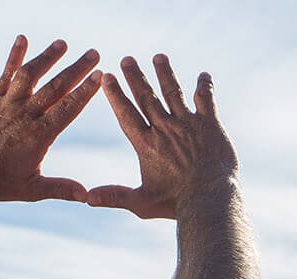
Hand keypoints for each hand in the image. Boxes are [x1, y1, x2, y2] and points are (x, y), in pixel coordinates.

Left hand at [0, 36, 102, 203]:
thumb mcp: (31, 190)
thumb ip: (60, 189)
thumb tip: (87, 195)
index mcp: (38, 136)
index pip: (67, 109)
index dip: (84, 91)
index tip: (99, 76)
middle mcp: (24, 115)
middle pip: (55, 87)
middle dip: (76, 69)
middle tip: (94, 54)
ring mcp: (8, 105)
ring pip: (31, 76)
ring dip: (47, 58)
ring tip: (63, 44)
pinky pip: (5, 75)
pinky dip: (14, 56)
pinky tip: (22, 39)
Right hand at [90, 54, 237, 219]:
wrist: (210, 200)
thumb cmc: (176, 204)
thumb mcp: (142, 203)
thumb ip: (115, 196)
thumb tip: (86, 198)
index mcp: (146, 144)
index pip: (126, 113)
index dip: (116, 94)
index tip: (107, 77)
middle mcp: (165, 129)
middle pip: (147, 97)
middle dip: (135, 77)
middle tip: (128, 59)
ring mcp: (188, 124)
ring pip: (173, 92)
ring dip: (165, 73)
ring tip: (159, 57)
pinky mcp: (210, 125)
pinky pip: (206, 99)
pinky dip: (204, 86)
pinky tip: (203, 75)